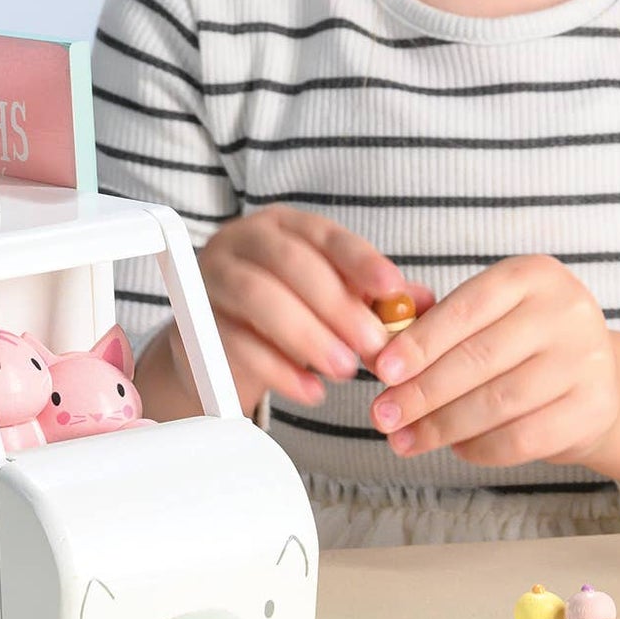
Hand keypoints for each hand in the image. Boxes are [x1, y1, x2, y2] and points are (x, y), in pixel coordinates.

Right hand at [181, 206, 435, 415]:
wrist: (216, 348)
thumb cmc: (285, 312)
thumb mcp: (332, 300)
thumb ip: (376, 299)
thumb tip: (427, 303)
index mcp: (284, 226)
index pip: (325, 235)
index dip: (360, 260)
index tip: (392, 287)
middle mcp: (243, 243)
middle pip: (291, 264)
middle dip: (337, 306)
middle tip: (373, 347)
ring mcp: (212, 280)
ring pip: (258, 298)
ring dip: (308, 336)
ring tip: (344, 371)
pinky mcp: (193, 325)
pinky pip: (236, 344)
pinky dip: (279, 371)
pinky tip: (312, 392)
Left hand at [367, 255, 619, 468]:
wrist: (593, 379)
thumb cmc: (522, 342)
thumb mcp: (489, 315)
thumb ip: (437, 324)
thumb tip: (379, 353)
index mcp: (533, 275)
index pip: (466, 308)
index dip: (420, 342)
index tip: (382, 371)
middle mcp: (566, 311)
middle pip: (479, 358)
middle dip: (422, 392)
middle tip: (382, 415)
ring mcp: (586, 360)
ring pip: (497, 402)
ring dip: (442, 426)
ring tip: (404, 439)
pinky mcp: (594, 408)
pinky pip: (523, 438)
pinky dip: (480, 448)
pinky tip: (456, 449)